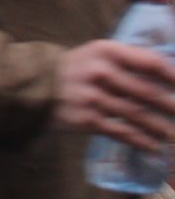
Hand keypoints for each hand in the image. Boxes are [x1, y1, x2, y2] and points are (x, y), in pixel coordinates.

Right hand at [53, 39, 174, 152]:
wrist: (38, 85)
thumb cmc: (79, 68)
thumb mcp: (100, 53)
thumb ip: (131, 59)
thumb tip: (171, 74)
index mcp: (107, 51)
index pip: (151, 62)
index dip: (174, 77)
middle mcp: (100, 72)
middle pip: (148, 92)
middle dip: (172, 107)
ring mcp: (92, 97)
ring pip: (137, 116)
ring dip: (161, 128)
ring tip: (173, 135)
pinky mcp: (86, 119)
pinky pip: (121, 132)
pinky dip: (141, 141)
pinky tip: (154, 147)